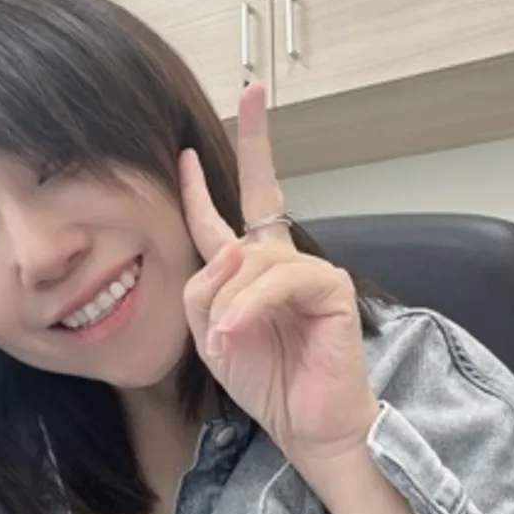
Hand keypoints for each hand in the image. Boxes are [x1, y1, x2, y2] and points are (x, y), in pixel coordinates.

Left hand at [180, 83, 380, 469]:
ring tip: (223, 338)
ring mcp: (308, 267)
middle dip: (255, 143)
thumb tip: (231, 248)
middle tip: (253, 92)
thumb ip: (204, 285)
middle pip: (262, 192)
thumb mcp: (208, 332)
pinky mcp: (331, 286)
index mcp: (250, 267)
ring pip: (252, 258)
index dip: (201, 185)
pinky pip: (279, 280)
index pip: (224, 215)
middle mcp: (279, 257)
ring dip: (229, 299)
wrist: (304, 422)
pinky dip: (251, 306)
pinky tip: (237, 332)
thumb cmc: (261, 375)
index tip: (182, 150)